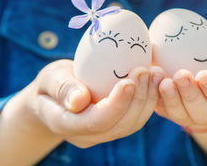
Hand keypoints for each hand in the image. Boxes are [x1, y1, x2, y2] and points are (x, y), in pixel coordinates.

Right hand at [30, 60, 164, 147]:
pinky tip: (154, 79)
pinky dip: (148, 99)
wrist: (54, 98)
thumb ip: (62, 88)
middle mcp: (87, 135)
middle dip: (138, 98)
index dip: (116, 104)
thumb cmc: (50, 83)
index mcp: (66, 124)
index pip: (97, 121)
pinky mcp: (115, 126)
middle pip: (120, 125)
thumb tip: (79, 100)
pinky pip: (136, 118)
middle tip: (148, 70)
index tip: (129, 81)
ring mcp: (102, 134)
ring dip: (148, 98)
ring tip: (156, 72)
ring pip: (132, 124)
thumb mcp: (50, 79)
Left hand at [155, 43, 206, 130]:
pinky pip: (164, 110)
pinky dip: (157, 97)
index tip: (204, 75)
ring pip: (180, 113)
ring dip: (171, 98)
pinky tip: (153, 82)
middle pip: (200, 111)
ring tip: (165, 82)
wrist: (201, 74)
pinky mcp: (171, 113)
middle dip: (190, 94)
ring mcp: (189, 116)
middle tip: (181, 75)